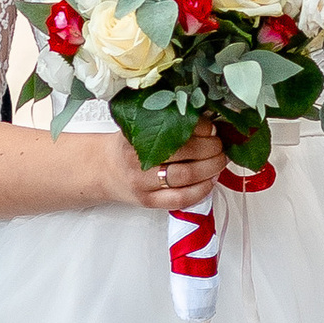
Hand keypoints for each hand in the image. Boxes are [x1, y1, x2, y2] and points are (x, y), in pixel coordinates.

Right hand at [97, 122, 222, 214]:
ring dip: (211, 168)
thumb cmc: (127, 147)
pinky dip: (202, 190)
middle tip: (219, 145)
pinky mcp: (149, 201)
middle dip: (211, 148)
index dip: (200, 128)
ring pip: (185, 177)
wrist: (103, 170)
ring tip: (219, 161)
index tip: (211, 127)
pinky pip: (181, 199)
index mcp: (135, 135)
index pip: (175, 128)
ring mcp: (142, 183)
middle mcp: (137, 159)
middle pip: (184, 153)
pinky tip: (210, 180)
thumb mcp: (138, 126)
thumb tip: (206, 121)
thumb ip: (166, 121)